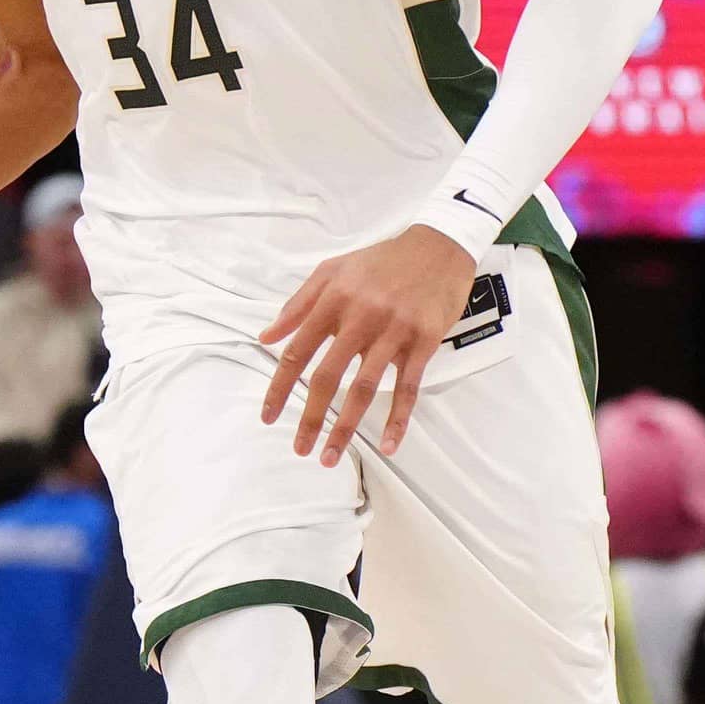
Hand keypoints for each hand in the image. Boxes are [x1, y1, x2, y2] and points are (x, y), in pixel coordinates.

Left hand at [257, 226, 475, 461]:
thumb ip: (298, 304)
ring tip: (331, 457)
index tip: (269, 416)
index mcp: (333, 300)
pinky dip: (398, 418)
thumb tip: (267, 337)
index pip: (297, 351)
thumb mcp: (333, 270)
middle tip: (300, 448)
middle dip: (310, 417)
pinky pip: (409, 387)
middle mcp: (361, 316)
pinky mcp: (423, 341)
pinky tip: (388, 444)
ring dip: (345, 427)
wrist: (438, 246)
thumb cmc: (382, 260)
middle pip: (328, 376)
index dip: (280, 387)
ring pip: (365, 387)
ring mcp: (394, 330)